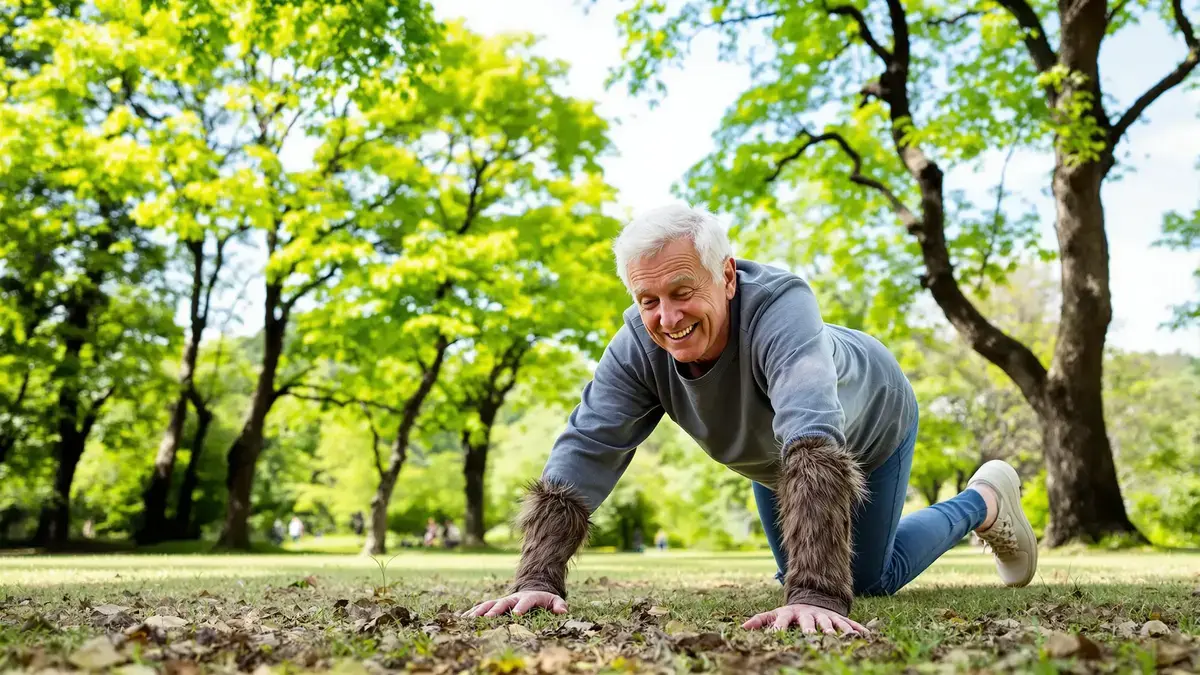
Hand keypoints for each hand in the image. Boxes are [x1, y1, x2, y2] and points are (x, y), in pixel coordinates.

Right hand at [462, 591, 566, 617]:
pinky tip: (463, 618)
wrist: (532, 589)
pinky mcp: (494, 604)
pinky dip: (473, 611)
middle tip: (489, 617)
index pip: (525, 601)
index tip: (517, 614)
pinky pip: (482, 607)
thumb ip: (558, 604)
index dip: (521, 607)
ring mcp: (502, 600)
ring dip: (480, 611)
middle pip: (503, 602)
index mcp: (528, 597)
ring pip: (489, 604)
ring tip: (470, 618)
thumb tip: (563, 611)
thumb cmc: (544, 599)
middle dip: (496, 609)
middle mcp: (513, 598)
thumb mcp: (553, 600)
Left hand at [742, 603, 867, 634]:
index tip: (774, 636)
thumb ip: (760, 620)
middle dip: (810, 629)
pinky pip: (850, 624)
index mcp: (791, 613)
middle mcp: (809, 614)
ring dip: (835, 630)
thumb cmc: (791, 613)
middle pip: (809, 622)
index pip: (782, 620)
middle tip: (810, 637)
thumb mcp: (775, 614)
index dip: (778, 627)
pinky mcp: (838, 618)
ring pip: (831, 623)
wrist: (813, 600)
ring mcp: (825, 615)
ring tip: (837, 638)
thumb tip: (741, 627)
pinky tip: (866, 636)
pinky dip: (858, 630)